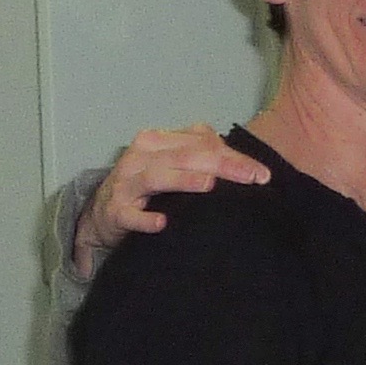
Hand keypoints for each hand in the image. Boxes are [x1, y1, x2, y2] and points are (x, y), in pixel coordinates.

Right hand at [77, 126, 268, 277]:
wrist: (103, 212)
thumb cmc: (147, 188)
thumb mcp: (173, 166)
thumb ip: (205, 160)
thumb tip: (248, 166)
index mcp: (158, 142)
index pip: (201, 143)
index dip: (233, 157)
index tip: (262, 174)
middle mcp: (141, 157)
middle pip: (185, 156)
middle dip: (221, 165)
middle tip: (251, 178)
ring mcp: (126, 184)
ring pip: (156, 177)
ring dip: (183, 180)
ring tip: (210, 185)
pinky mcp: (115, 211)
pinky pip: (130, 215)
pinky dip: (145, 219)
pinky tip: (162, 223)